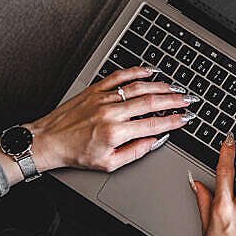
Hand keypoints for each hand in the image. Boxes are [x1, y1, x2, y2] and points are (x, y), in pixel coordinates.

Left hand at [0, 66, 196, 183]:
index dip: (174, 121)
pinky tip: (150, 71)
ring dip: (161, 85)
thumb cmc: (75, 154)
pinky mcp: (95, 89)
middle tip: (188, 99)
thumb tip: (154, 140)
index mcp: (116, 132)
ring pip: (138, 87)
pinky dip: (137, 71)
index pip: (154, 124)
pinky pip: (120, 76)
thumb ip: (135, 152)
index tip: (186, 118)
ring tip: (175, 87)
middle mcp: (111, 112)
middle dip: (174, 100)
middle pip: (151, 102)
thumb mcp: (109, 164)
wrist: (47, 141)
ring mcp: (103, 98)